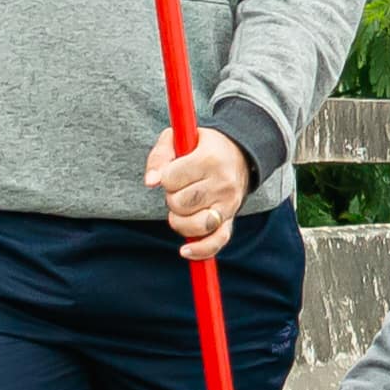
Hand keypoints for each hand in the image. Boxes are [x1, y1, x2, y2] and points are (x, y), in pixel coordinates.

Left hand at [148, 122, 251, 257]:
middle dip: (172, 197)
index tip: (174, 170)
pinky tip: (185, 250)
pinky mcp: (230, 220)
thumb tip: (150, 182)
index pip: (171, 178)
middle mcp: (223, 183)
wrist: (238, 153)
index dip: (165, 176)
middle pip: (180, 203)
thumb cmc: (201, 146)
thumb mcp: (178, 138)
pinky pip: (216, 242)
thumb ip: (159, 156)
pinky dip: (200, 250)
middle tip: (181, 186)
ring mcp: (229, 205)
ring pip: (194, 225)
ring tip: (182, 206)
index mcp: (210, 159)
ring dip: (179, 219)